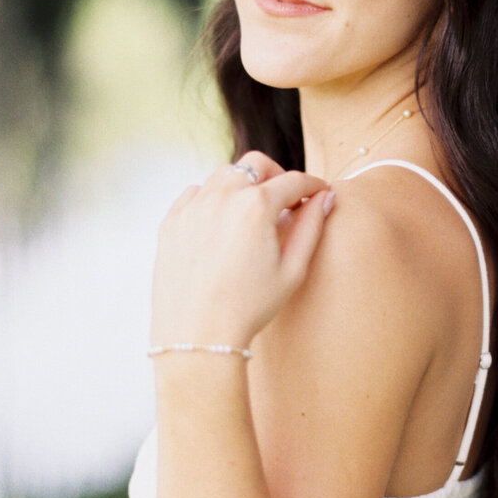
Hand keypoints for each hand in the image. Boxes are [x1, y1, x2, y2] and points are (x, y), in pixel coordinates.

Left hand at [150, 151, 336, 350]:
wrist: (197, 333)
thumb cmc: (248, 306)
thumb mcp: (292, 270)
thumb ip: (312, 227)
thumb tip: (325, 198)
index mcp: (256, 206)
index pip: (293, 181)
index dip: (312, 185)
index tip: (318, 192)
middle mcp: (222, 196)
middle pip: (256, 164)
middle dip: (277, 174)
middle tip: (286, 198)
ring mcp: (193, 206)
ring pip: (224, 174)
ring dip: (243, 184)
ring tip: (252, 211)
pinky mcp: (172, 221)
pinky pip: (196, 193)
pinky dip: (213, 198)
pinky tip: (222, 221)